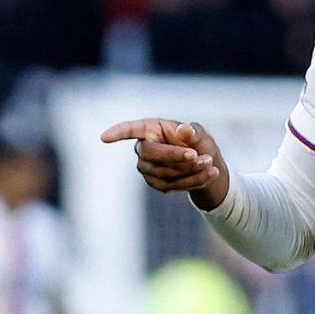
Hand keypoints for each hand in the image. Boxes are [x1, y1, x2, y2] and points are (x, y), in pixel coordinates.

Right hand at [100, 119, 228, 209]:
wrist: (205, 164)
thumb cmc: (198, 142)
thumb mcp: (200, 134)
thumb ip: (194, 132)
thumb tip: (184, 129)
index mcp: (152, 128)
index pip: (131, 129)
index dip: (118, 132)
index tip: (104, 137)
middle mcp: (144, 148)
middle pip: (150, 154)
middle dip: (175, 156)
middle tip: (198, 155)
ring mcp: (147, 167)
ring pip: (164, 172)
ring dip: (190, 170)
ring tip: (210, 162)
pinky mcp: (156, 182)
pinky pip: (172, 185)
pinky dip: (193, 181)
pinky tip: (209, 174)